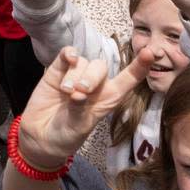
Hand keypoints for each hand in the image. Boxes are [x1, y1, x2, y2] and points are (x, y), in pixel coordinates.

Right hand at [17, 47, 155, 169]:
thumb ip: (79, 109)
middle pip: (101, 68)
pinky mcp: (57, 71)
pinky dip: (68, 54)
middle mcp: (95, 85)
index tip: (150, 53)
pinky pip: (66, 55)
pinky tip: (68, 59)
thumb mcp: (77, 127)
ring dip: (75, 75)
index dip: (139, 66)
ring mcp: (75, 76)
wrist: (40, 136)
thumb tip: (77, 92)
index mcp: (108, 99)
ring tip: (65, 92)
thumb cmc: (66, 135)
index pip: (128, 80)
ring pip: (82, 62)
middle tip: (79, 93)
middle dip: (92, 78)